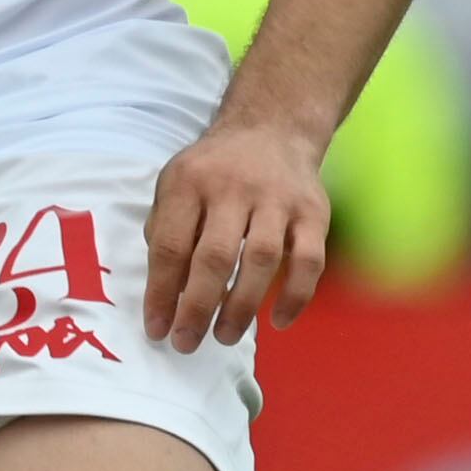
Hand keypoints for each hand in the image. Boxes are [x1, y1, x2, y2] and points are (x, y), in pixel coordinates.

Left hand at [141, 115, 331, 351]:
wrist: (271, 128)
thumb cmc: (212, 170)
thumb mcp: (175, 185)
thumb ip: (165, 231)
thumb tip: (162, 292)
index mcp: (188, 182)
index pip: (170, 245)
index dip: (161, 292)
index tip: (157, 329)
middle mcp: (233, 187)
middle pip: (214, 256)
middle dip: (198, 307)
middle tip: (187, 343)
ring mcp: (277, 198)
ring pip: (261, 259)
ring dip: (241, 306)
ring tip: (224, 337)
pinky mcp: (313, 211)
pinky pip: (309, 260)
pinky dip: (295, 295)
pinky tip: (279, 322)